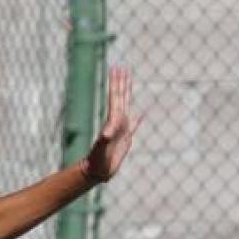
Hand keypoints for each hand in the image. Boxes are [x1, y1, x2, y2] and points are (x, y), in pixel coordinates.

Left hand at [82, 66, 141, 183]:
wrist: (97, 171)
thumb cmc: (98, 161)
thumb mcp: (101, 150)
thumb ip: (104, 140)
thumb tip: (106, 133)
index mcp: (112, 121)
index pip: (115, 98)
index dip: (116, 84)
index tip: (117, 69)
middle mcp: (116, 122)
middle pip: (120, 98)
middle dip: (121, 83)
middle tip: (122, 67)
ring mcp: (121, 129)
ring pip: (126, 107)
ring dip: (128, 94)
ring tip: (129, 82)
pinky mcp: (126, 139)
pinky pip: (134, 126)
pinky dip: (138, 120)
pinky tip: (141, 114)